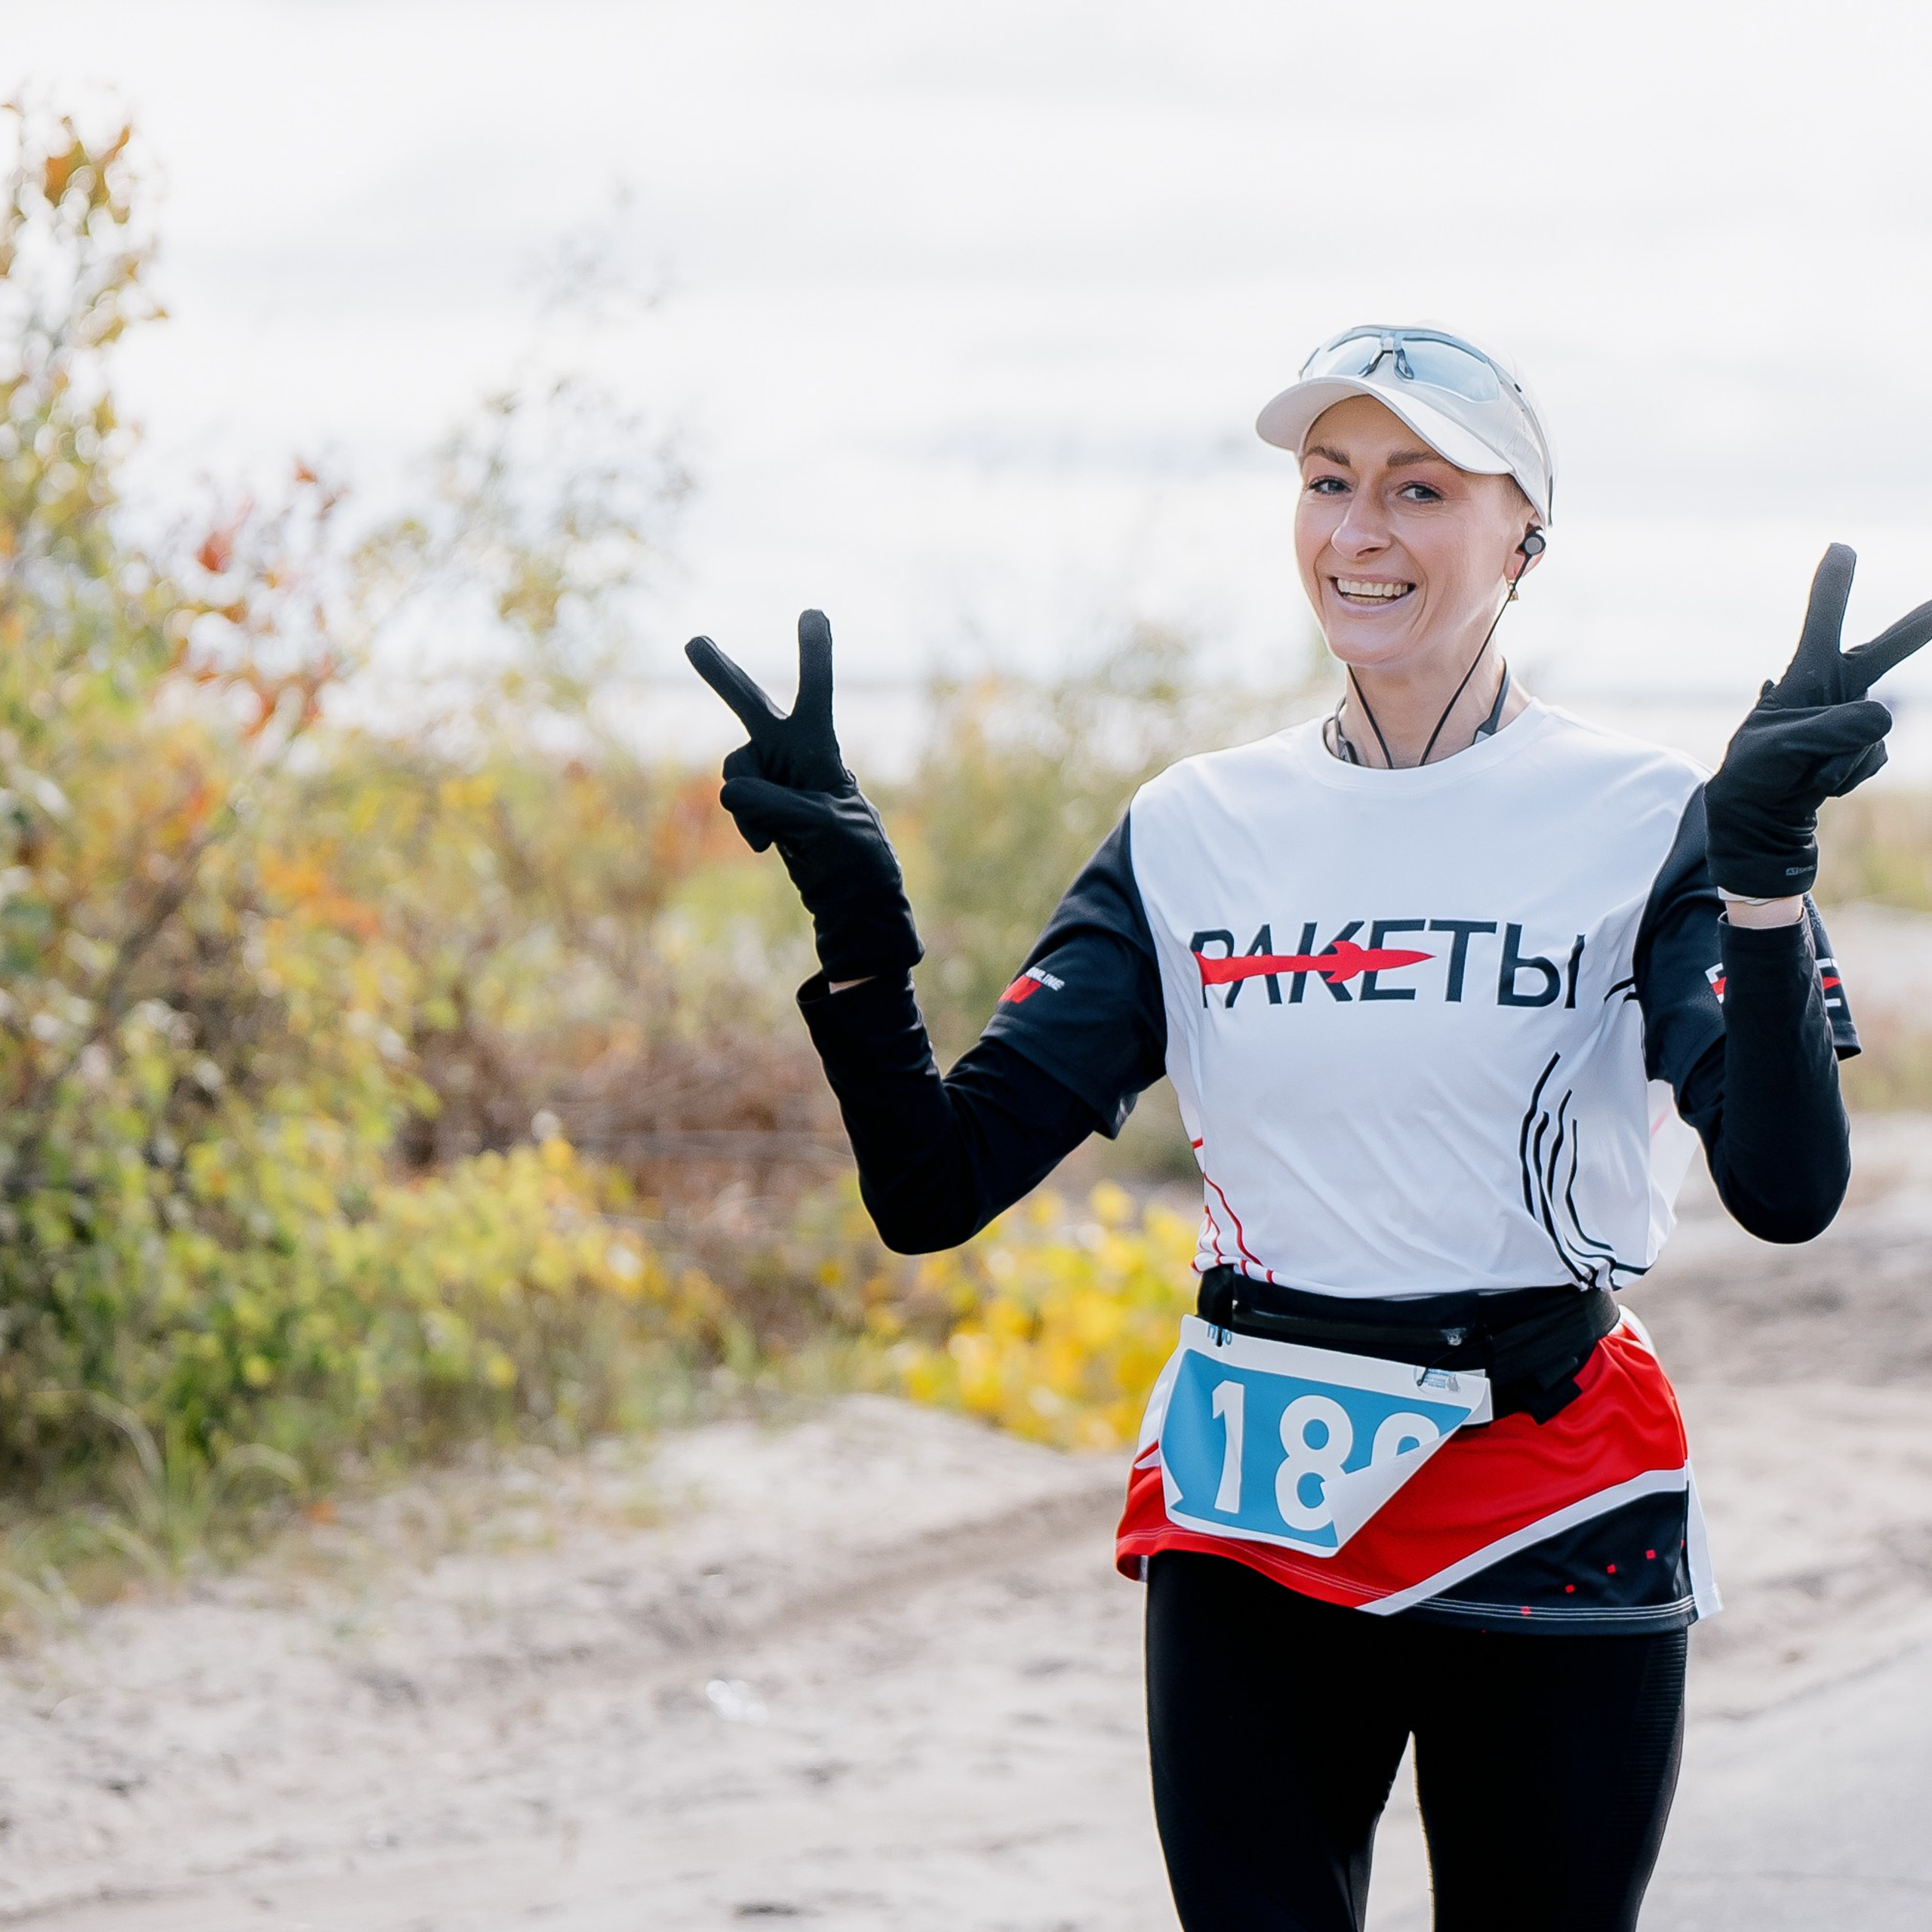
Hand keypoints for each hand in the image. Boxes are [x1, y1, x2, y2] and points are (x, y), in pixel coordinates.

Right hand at [685, 611, 921, 982]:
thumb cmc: (852, 857)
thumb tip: (727, 791)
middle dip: (723, 676)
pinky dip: (746, 824)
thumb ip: (772, 803)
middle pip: (752, 706)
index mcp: (821, 750)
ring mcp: (774, 776)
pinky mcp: (760, 802)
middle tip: (695, 642)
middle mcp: (794, 753)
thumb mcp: (819, 828)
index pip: (817, 695)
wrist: (849, 896)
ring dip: (747, 803)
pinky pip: (735, 801)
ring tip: (774, 836)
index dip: (814, 657)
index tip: (814, 613)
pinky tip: (769, 848)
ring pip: (734, 770)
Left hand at [1704, 544, 1931, 898]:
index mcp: (1807, 674)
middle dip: (1914, 626)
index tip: (1840, 548)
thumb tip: (1885, 717)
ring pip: (1869, 731)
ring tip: (1805, 770)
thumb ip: (1833, 728)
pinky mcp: (1866, 748)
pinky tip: (1820, 782)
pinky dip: (1844, 776)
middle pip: (1880, 651)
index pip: (1822, 623)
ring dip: (1836, 759)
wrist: (1760, 817)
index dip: (1833, 586)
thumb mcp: (1782, 747)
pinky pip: (1870, 759)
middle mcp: (1837, 689)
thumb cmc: (1758, 772)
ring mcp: (1855, 719)